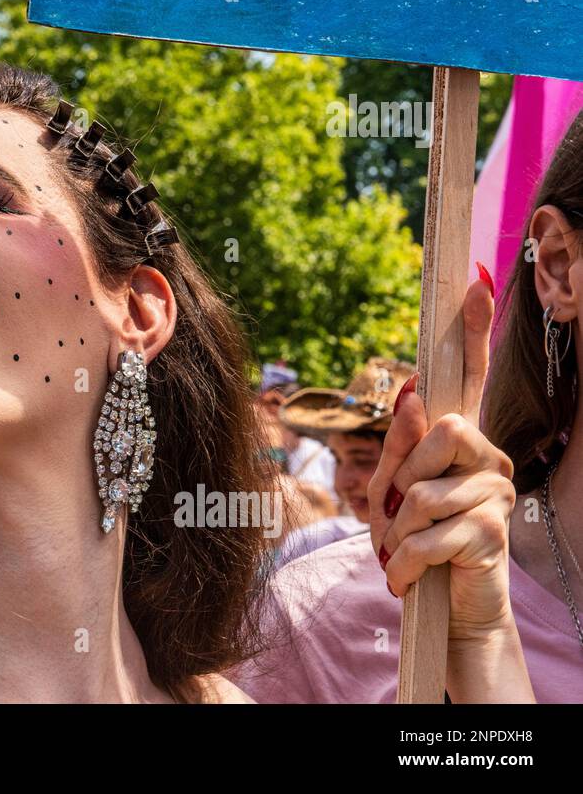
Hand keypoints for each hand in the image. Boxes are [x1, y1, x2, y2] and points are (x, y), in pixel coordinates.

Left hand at [369, 275, 531, 701]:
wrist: (450, 610)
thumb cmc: (419, 544)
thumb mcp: (394, 496)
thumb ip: (402, 449)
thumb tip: (413, 397)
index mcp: (462, 443)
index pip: (472, 378)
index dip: (474, 331)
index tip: (476, 281)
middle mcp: (489, 458)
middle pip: (439, 431)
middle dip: (400, 478)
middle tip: (396, 516)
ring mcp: (496, 494)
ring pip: (423, 493)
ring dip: (395, 532)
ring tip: (401, 553)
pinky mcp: (492, 534)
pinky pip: (429, 537)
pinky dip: (405, 564)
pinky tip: (407, 579)